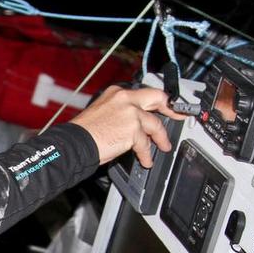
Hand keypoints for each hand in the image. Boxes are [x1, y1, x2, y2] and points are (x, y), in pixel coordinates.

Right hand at [69, 85, 186, 166]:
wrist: (74, 144)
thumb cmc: (84, 133)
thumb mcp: (102, 113)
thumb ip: (122, 113)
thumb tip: (137, 123)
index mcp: (116, 93)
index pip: (144, 93)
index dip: (158, 100)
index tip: (166, 105)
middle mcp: (124, 99)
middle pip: (157, 98)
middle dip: (171, 108)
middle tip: (179, 116)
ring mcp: (130, 113)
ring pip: (154, 125)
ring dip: (160, 139)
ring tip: (162, 147)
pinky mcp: (132, 130)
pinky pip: (145, 143)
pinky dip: (146, 154)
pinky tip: (146, 159)